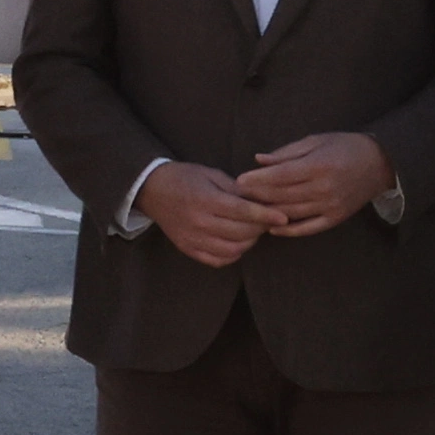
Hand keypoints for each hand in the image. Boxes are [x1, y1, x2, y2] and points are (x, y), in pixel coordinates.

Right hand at [130, 159, 276, 266]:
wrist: (151, 190)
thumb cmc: (184, 177)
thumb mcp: (211, 174)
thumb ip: (236, 189)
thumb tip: (262, 199)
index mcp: (205, 200)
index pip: (242, 212)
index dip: (265, 215)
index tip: (283, 217)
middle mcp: (199, 223)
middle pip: (240, 232)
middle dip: (260, 227)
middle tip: (269, 220)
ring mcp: (193, 239)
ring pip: (232, 250)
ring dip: (248, 242)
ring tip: (252, 230)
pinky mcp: (188, 250)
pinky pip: (218, 260)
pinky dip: (233, 254)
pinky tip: (237, 242)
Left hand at [237, 131, 393, 237]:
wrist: (379, 163)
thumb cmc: (344, 146)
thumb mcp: (315, 141)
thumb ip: (287, 152)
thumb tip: (259, 160)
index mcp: (319, 165)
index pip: (282, 175)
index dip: (259, 179)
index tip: (239, 181)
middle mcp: (324, 188)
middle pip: (284, 195)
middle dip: (259, 196)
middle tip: (239, 196)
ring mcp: (330, 205)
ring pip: (292, 213)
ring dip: (269, 212)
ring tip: (250, 210)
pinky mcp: (335, 218)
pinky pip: (309, 228)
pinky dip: (289, 230)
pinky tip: (273, 228)